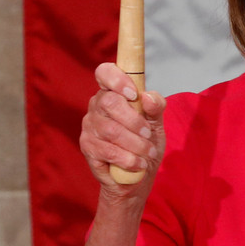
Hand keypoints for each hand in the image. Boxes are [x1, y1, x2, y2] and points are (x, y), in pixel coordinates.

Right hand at [80, 62, 165, 189]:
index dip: (117, 79)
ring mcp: (89, 126)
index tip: (133, 94)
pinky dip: (128, 159)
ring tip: (148, 152)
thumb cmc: (146, 142)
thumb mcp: (157, 123)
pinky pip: (108, 150)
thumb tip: (147, 97)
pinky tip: (139, 163)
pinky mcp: (87, 147)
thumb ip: (156, 107)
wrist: (139, 173)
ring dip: (136, 144)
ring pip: (111, 130)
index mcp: (113, 92)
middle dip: (134, 121)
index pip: (105, 72)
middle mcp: (97, 106)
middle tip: (148, 134)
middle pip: (109, 102)